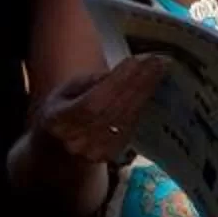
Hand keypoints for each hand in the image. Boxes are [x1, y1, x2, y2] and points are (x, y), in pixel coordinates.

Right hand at [28, 54, 166, 168]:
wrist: (60, 145)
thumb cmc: (65, 108)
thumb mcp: (68, 89)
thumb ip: (91, 81)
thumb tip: (123, 71)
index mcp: (57, 120)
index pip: (91, 103)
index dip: (115, 83)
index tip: (136, 61)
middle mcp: (74, 141)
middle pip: (113, 110)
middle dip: (138, 82)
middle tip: (157, 61)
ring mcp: (93, 152)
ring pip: (125, 119)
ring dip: (145, 92)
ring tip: (160, 69)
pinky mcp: (110, 155)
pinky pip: (131, 127)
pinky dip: (143, 105)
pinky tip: (153, 88)